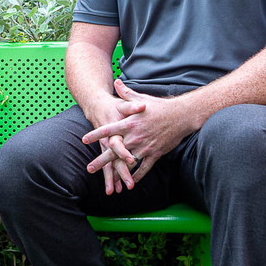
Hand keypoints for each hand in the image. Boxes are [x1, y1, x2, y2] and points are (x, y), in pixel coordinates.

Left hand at [83, 79, 199, 183]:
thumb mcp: (141, 98)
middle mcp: (135, 136)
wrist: (181, 116)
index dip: (95, 135)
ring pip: (127, 162)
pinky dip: (136, 176)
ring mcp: (144, 147)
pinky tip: (129, 183)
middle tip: (89, 168)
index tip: (84, 140)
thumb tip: (117, 82)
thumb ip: (126, 93)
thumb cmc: (159, 106)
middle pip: (114, 150)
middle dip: (101, 160)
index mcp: (129, 123)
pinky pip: (144, 168)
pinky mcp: (154, 154)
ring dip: (117, 172)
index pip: (108, 130)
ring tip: (108, 179)